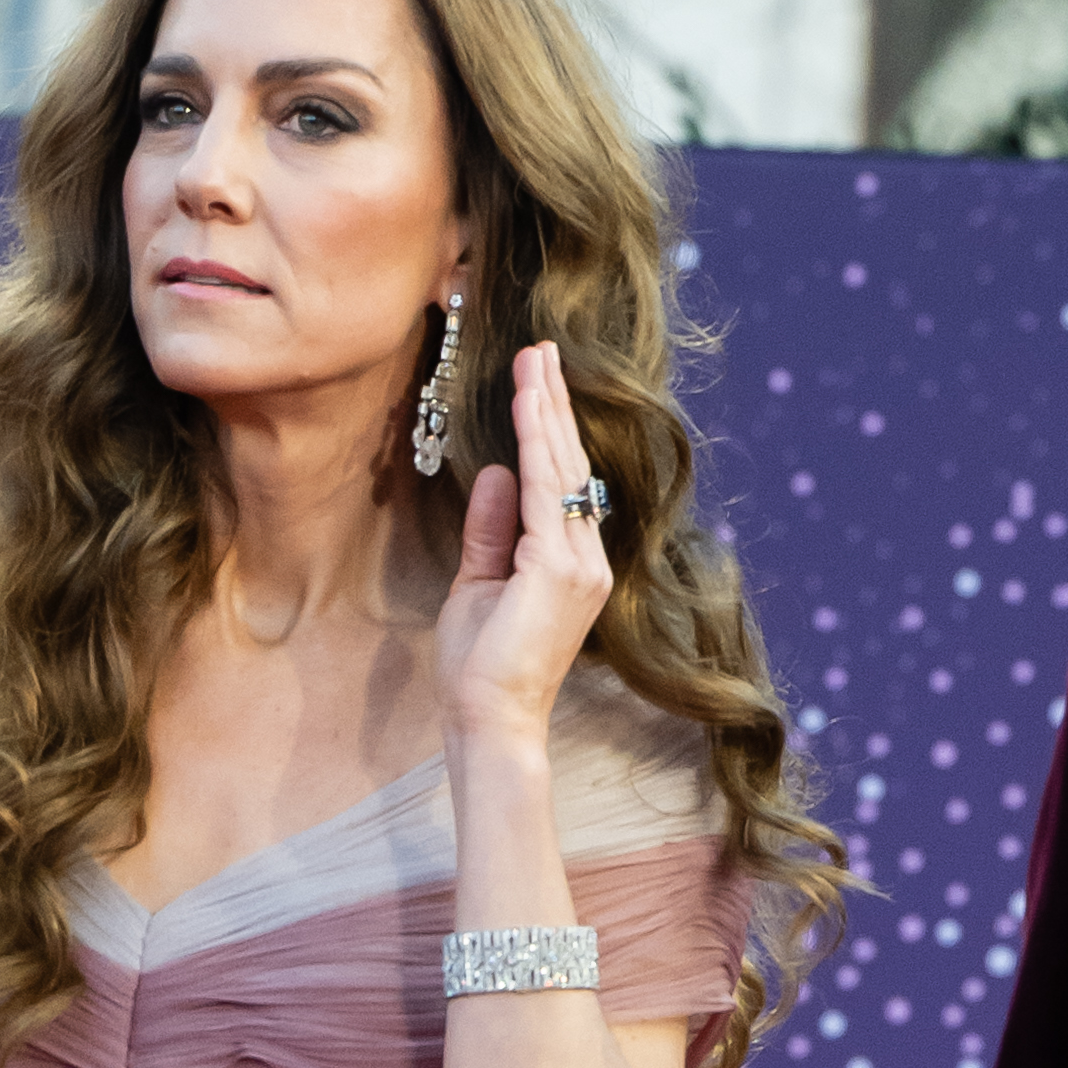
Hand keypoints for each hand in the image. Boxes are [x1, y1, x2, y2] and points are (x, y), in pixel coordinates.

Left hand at [437, 342, 614, 749]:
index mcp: (573, 564)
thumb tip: (498, 472)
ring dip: (546, 411)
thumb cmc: (481, 666)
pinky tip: (526, 407)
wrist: (489, 718)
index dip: (551, 429)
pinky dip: (535, 445)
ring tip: (535, 361)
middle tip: (541, 349)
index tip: (539, 380)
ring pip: (562, 470)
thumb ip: (492, 529)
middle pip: (571, 465)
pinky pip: (546, 491)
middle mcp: (588, 559)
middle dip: (553, 404)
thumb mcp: (479, 583)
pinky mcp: (559, 568)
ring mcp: (581, 564)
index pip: (565, 483)